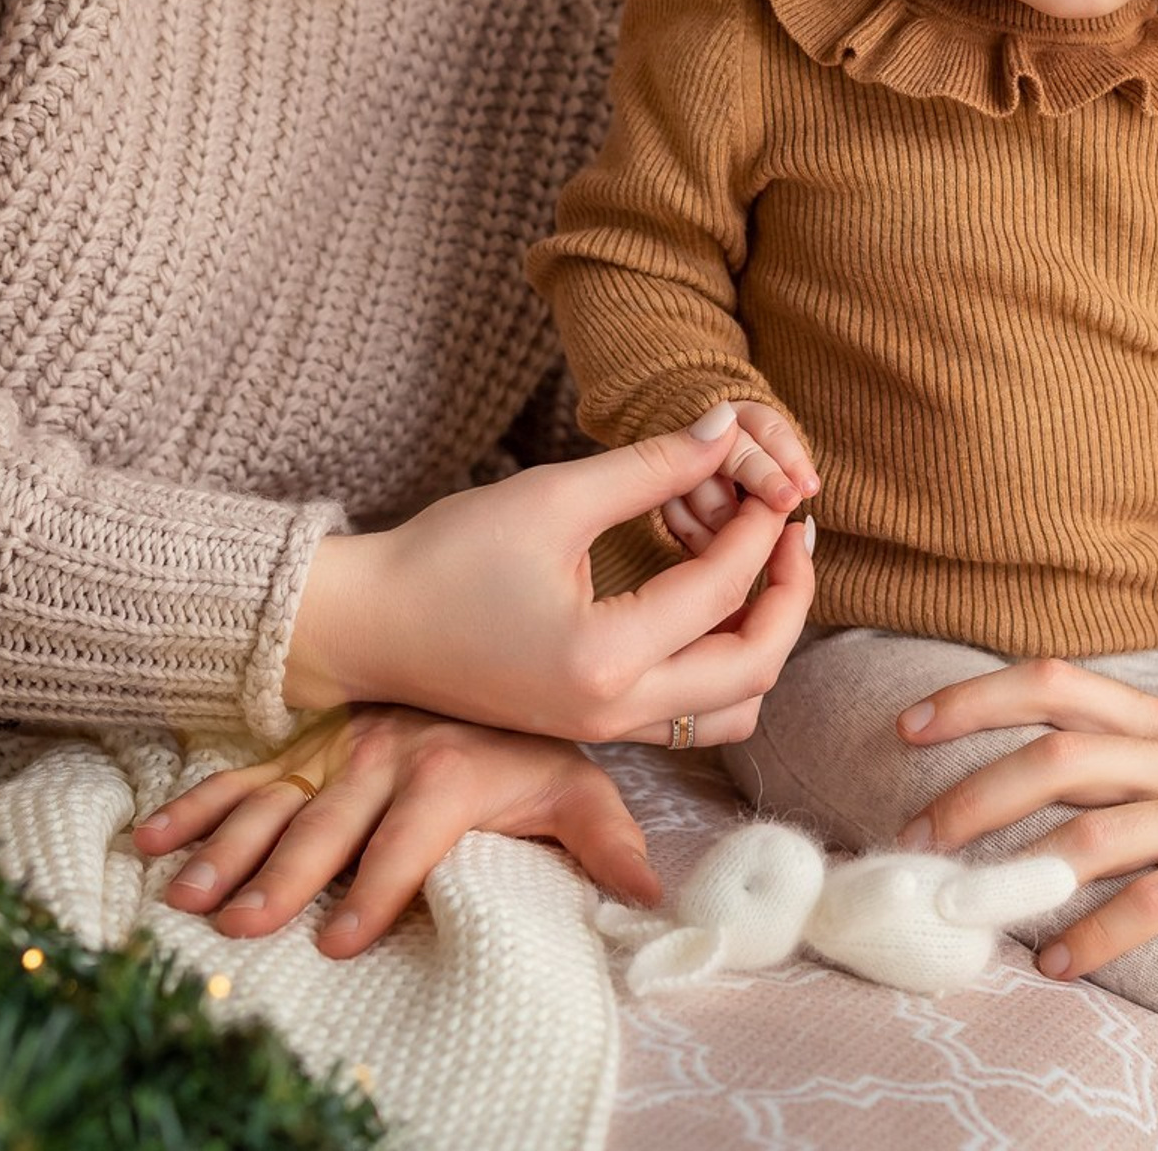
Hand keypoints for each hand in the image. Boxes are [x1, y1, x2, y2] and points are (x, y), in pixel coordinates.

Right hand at [133, 706, 660, 956]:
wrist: (482, 648)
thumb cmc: (524, 740)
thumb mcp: (570, 777)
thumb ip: (602, 833)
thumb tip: (647, 894)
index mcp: (447, 769)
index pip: (412, 834)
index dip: (380, 886)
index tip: (342, 940)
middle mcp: (383, 757)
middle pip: (329, 823)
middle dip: (284, 875)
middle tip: (241, 923)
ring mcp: (334, 752)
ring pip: (274, 802)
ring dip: (228, 848)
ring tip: (184, 896)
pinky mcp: (302, 750)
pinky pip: (242, 777)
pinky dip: (192, 807)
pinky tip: (147, 840)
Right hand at [284, 403, 815, 742]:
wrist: (368, 626)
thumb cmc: (447, 556)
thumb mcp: (554, 497)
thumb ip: (653, 466)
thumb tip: (730, 428)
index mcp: (604, 659)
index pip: (723, 591)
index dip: (761, 527)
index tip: (775, 480)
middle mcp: (614, 712)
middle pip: (754, 669)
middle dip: (788, 595)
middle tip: (790, 529)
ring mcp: (605, 730)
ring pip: (732, 707)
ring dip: (762, 636)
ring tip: (759, 564)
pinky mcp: (594, 726)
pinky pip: (693, 712)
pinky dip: (723, 659)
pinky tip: (711, 596)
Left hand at [895, 660, 1157, 981]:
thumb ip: (1139, 763)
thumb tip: (1043, 778)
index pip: (1058, 684)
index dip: (979, 697)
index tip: (911, 726)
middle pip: (1061, 753)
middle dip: (975, 792)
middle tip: (915, 839)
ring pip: (1099, 828)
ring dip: (1020, 874)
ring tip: (966, 912)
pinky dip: (1097, 935)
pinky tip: (1058, 964)